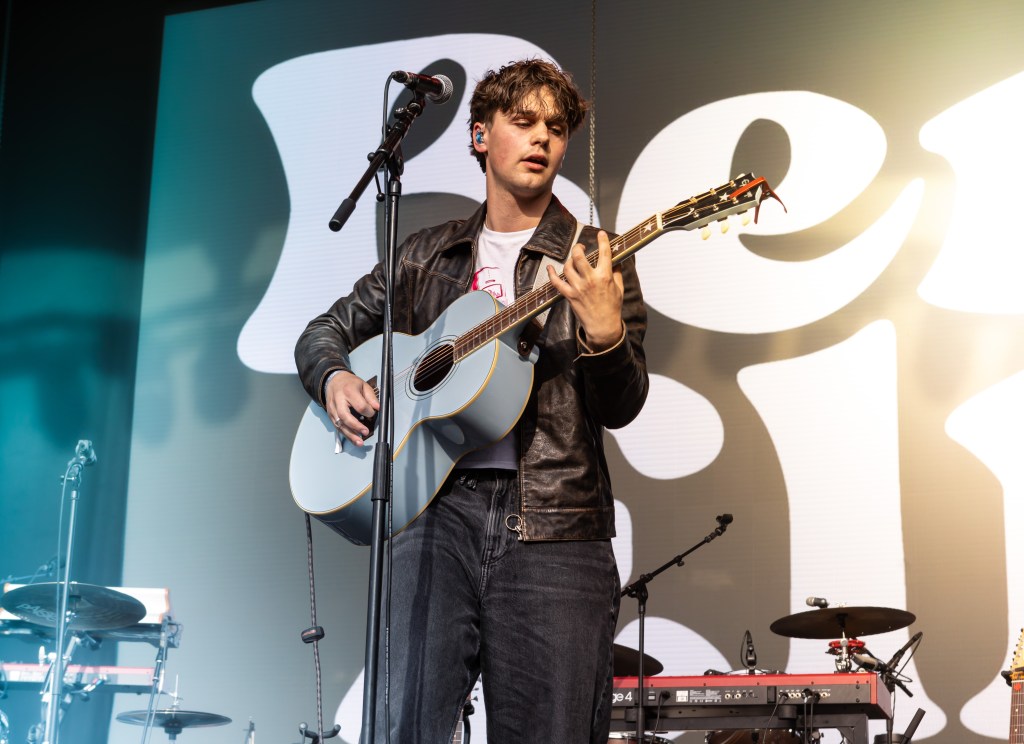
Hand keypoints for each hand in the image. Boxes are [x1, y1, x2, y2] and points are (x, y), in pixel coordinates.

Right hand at [326, 371, 378, 446]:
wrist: (333, 381)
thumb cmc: (350, 383)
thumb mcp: (363, 385)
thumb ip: (371, 397)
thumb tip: (378, 408)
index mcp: (348, 391)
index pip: (359, 405)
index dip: (368, 412)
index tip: (372, 413)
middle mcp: (338, 400)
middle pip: (345, 416)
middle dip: (356, 426)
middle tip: (365, 432)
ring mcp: (332, 408)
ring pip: (339, 424)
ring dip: (350, 435)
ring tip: (359, 442)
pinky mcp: (330, 415)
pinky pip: (337, 427)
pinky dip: (345, 434)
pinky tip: (353, 439)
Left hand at [547, 230, 623, 350]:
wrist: (603, 326)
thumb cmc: (612, 307)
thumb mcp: (619, 288)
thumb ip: (616, 272)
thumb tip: (615, 259)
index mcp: (605, 276)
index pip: (604, 253)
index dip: (603, 240)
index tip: (601, 233)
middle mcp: (590, 280)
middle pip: (579, 256)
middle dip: (578, 247)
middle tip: (581, 247)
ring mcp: (578, 288)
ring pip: (568, 267)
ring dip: (569, 260)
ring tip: (573, 260)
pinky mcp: (569, 295)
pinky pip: (556, 282)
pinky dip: (551, 274)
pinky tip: (550, 267)